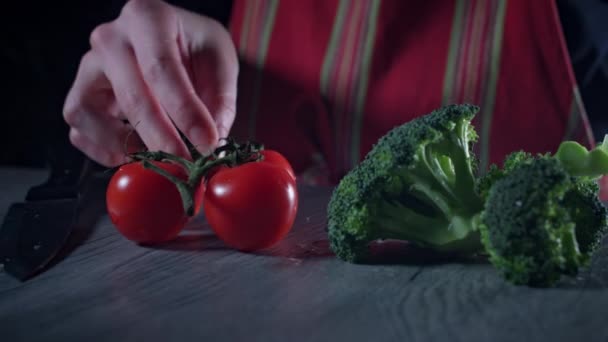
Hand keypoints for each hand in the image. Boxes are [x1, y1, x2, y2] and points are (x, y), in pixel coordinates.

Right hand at [63, 0, 237, 165]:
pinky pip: (79, 130)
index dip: (185, 112)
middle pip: (131, 97)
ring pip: (88, 113)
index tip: (206, 142)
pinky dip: (104, 151)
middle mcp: (110, 39)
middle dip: (162, 138)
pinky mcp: (81, 96)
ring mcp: (89, 68)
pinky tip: (136, 156)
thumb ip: (219, 102)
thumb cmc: (196, 49)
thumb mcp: (220, 62)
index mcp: (147, 17)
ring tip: (160, 156)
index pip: (161, 69)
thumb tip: (213, 143)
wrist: (175, 45)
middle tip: (187, 164)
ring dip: (124, 145)